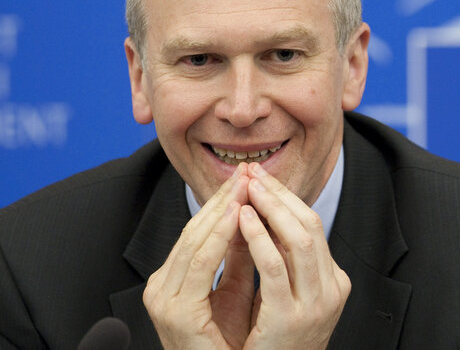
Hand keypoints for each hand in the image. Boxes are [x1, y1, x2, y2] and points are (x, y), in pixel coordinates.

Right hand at [143, 163, 256, 349]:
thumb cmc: (229, 346)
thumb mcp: (234, 294)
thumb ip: (237, 259)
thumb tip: (252, 220)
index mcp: (172, 281)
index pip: (198, 232)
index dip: (222, 203)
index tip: (246, 179)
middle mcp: (162, 287)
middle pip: (194, 231)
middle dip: (222, 199)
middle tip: (246, 172)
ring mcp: (164, 299)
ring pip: (194, 241)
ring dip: (222, 210)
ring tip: (244, 186)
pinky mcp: (176, 312)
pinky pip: (200, 264)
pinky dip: (219, 236)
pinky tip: (237, 215)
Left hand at [238, 162, 350, 349]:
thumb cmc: (269, 346)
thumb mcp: (279, 297)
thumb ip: (271, 260)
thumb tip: (249, 214)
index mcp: (334, 283)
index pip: (313, 227)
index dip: (287, 199)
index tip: (262, 179)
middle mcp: (332, 291)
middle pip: (311, 226)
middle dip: (280, 196)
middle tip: (253, 174)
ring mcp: (315, 306)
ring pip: (299, 240)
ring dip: (271, 209)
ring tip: (247, 189)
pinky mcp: (289, 319)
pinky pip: (274, 268)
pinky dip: (259, 238)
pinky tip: (242, 219)